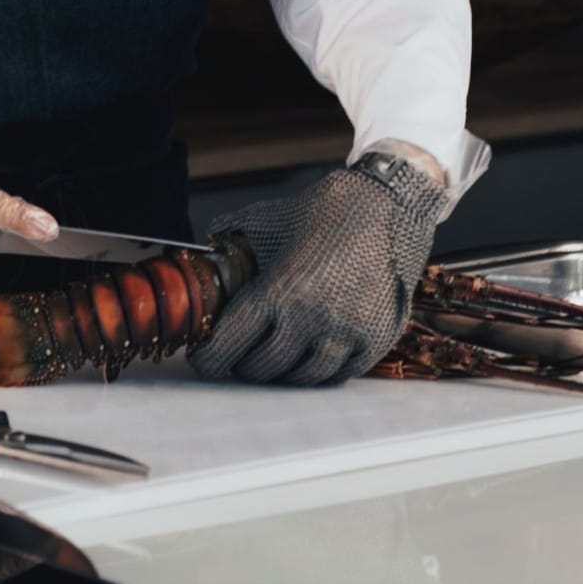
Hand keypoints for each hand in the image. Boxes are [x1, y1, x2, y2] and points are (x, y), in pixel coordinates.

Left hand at [189, 155, 446, 385]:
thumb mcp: (263, 219)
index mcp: (277, 291)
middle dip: (242, 366)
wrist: (381, 205)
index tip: (201, 362)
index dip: (211, 358)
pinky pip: (339, 375)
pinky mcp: (375, 339)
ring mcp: (346, 333)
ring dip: (279, 375)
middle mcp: (311, 319)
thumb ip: (229, 239)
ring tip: (268, 363)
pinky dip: (317, 374)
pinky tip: (304, 361)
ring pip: (302, 378)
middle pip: (264, 367)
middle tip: (234, 359)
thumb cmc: (317, 212)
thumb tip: (202, 252)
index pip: (231, 343)